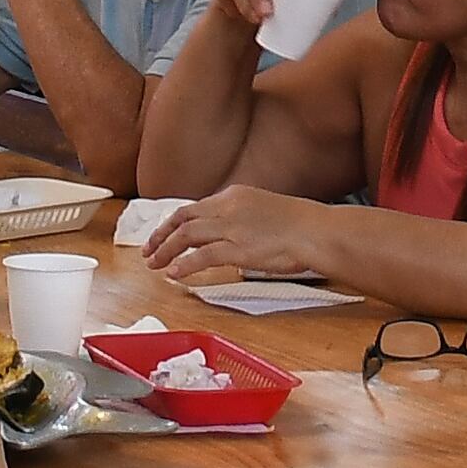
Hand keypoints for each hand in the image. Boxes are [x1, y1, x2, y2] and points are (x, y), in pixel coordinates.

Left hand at [141, 187, 315, 284]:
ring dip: (166, 250)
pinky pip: (202, 256)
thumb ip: (242, 218)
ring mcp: (232, 227)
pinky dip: (184, 264)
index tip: (164, 235)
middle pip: (182, 218)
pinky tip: (174, 273)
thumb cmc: (300, 224)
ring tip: (154, 264)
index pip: (195, 207)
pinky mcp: (238, 248)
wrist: (317, 230)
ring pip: (186, 235)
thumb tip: (228, 235)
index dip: (174, 223)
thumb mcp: (265, 209)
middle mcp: (228, 207)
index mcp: (234, 195)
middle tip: (149, 251)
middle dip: (161, 235)